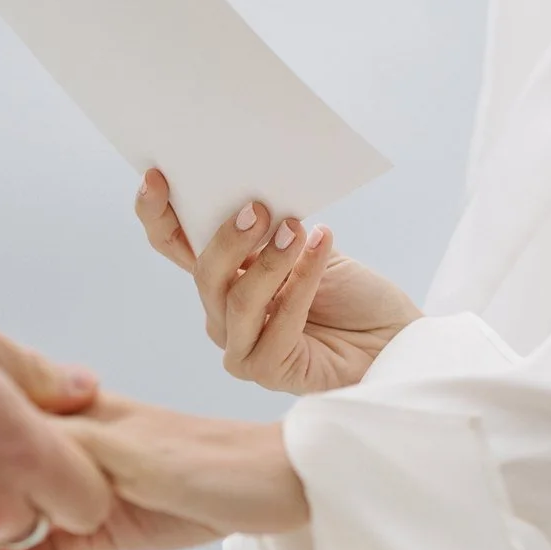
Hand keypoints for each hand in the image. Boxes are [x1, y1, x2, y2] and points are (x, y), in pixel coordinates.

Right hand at [0, 393, 306, 549]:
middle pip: (16, 472)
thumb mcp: (139, 451)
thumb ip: (80, 446)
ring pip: (27, 512)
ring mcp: (87, 493)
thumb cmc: (217, 460)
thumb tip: (24, 439)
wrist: (282, 490)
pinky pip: (50, 548)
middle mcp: (78, 451)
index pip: (19, 427)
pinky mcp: (103, 530)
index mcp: (83, 416)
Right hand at [135, 170, 420, 393]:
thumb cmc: (351, 292)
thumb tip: (249, 192)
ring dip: (269, 261)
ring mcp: (240, 347)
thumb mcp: (306, 245)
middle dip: (226, 238)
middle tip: (256, 208)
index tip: (157, 178)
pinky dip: (302, 284)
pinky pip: (277, 327)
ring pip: (237, 301)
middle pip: (204, 275)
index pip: (174, 246)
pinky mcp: (267, 371)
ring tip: (296, 228)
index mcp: (223, 276)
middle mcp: (222, 313)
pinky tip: (322, 247)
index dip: (158, 215)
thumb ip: (271, 228)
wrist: (393, 337)